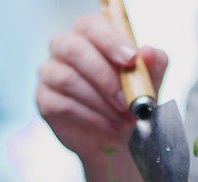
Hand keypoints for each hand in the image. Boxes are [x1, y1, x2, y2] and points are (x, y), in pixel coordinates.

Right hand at [37, 14, 167, 162]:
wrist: (119, 139)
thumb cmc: (130, 102)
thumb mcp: (149, 83)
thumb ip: (153, 65)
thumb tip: (148, 52)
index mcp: (91, 35)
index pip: (92, 25)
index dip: (111, 41)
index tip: (132, 60)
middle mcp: (65, 48)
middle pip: (74, 49)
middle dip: (105, 76)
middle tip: (127, 100)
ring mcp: (51, 73)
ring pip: (68, 79)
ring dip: (101, 102)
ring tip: (124, 119)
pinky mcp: (45, 100)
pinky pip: (64, 104)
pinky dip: (92, 117)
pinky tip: (110, 125)